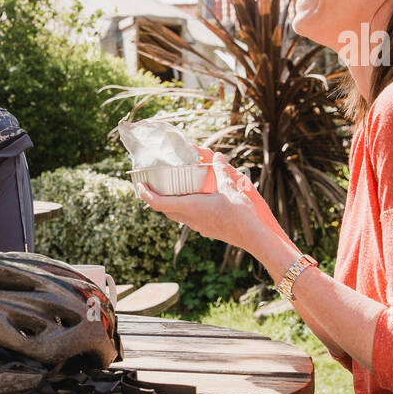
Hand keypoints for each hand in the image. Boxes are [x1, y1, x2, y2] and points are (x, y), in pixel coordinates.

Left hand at [135, 148, 295, 260]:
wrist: (252, 236)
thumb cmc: (240, 214)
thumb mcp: (230, 188)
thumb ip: (222, 171)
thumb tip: (218, 156)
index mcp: (191, 207)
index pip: (159, 203)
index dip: (146, 195)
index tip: (140, 185)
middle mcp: (190, 218)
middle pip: (164, 210)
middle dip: (156, 198)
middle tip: (154, 184)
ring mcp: (197, 226)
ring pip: (176, 215)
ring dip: (169, 204)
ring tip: (172, 189)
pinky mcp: (205, 229)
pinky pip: (187, 218)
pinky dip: (183, 208)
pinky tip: (193, 199)